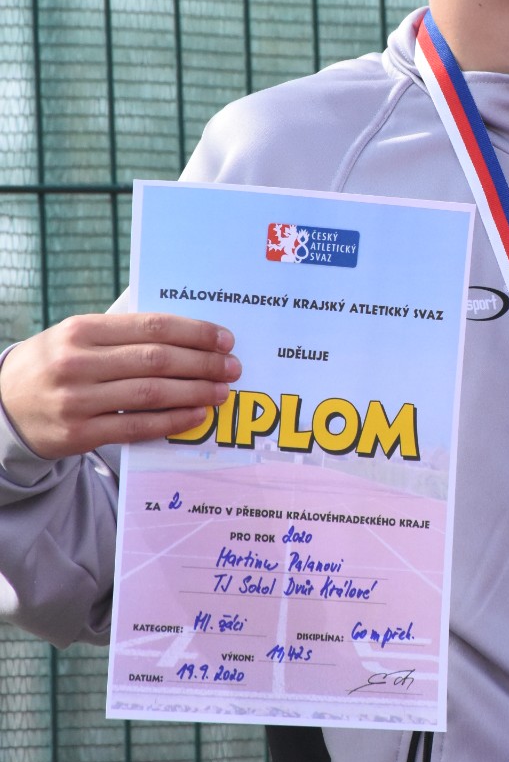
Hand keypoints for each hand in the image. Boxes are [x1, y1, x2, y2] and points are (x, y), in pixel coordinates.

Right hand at [0, 313, 240, 459]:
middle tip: (232, 367)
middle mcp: (77, 363)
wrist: (4, 406)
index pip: (152, 326)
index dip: (195, 332)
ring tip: (221, 391)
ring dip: (194, 392)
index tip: (225, 339)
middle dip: (202, 363)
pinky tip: (197, 415)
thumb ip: (123, 331)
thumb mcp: (77, 336)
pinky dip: (172, 421)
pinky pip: (136, 427)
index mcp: (82, 330)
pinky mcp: (79, 434)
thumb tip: (186, 329)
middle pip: (156, 360)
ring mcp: (77, 400)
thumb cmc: (55, 364)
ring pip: (151, 394)